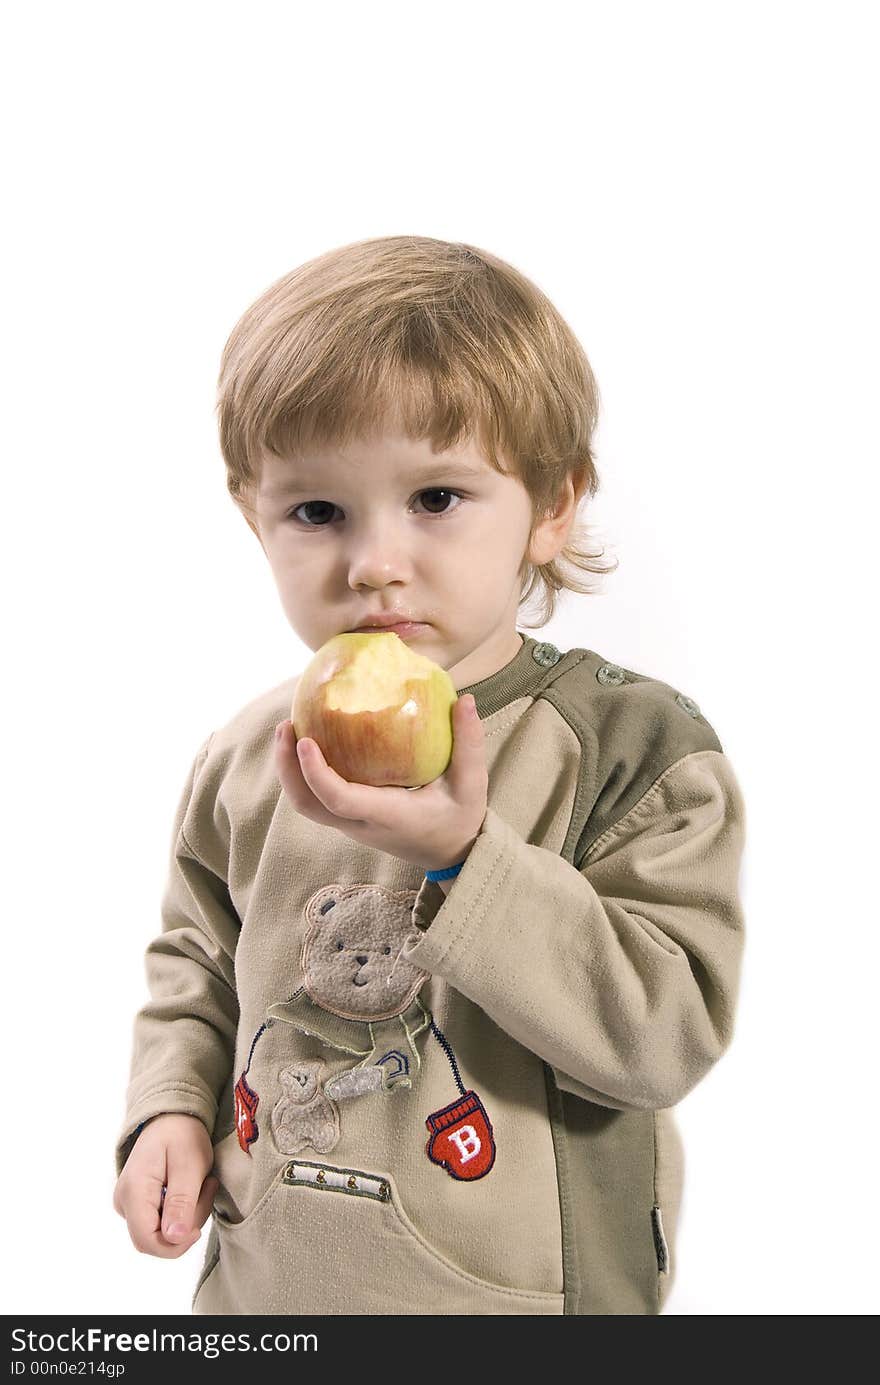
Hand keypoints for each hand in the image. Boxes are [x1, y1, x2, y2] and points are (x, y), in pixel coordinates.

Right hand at [113, 1114, 217, 1258]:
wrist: (172, 1115)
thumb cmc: (182, 1134)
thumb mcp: (190, 1164)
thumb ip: (181, 1202)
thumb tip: (174, 1238)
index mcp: (133, 1191)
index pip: (147, 1241)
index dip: (176, 1244)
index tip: (200, 1224)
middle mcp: (124, 1201)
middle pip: (155, 1239)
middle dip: (186, 1226)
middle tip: (206, 1190)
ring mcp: (129, 1204)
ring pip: (161, 1233)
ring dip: (189, 1216)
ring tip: (202, 1183)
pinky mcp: (138, 1204)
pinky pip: (161, 1223)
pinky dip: (183, 1212)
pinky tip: (192, 1189)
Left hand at [274, 694, 487, 873]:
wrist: (454, 853)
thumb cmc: (461, 818)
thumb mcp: (472, 783)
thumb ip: (469, 743)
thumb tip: (466, 700)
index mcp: (388, 815)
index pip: (340, 800)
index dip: (316, 773)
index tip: (305, 740)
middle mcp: (362, 823)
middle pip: (308, 805)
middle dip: (288, 768)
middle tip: (287, 725)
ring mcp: (352, 824)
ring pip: (306, 804)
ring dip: (290, 770)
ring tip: (289, 728)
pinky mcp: (350, 818)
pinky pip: (316, 798)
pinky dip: (303, 772)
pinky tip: (310, 739)